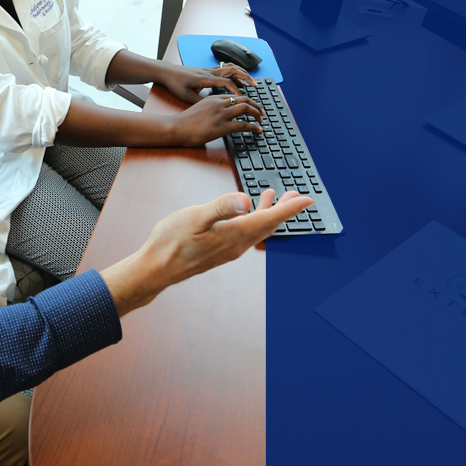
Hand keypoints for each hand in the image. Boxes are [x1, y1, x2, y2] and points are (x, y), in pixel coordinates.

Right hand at [101, 189, 312, 315]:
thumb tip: (245, 200)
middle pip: (268, 225)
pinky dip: (253, 219)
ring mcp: (229, 249)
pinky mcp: (220, 250)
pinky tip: (245, 212)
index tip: (308, 200)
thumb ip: (221, 207)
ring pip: (257, 229)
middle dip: (285, 209)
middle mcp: (236, 244)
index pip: (269, 219)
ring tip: (274, 197)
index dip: (291, 209)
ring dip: (269, 213)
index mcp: (234, 233)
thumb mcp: (195, 217)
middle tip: (297, 196)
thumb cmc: (171, 243)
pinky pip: (245, 234)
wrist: (157, 269)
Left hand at [157, 62, 256, 104]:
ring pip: (230, 67)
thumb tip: (213, 109)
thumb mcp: (186, 96)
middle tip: (255, 85)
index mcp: (205, 79)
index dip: (236, 90)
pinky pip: (225, 69)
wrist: (168, 72)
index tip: (242, 99)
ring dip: (242, 73)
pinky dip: (235, 73)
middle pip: (232, 70)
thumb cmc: (176, 84)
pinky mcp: (208, 70)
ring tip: (250, 82)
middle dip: (246, 77)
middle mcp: (209, 72)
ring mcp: (209, 70)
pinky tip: (237, 81)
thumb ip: (200, 102)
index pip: (226, 82)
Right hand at [169, 92, 264, 145]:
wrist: (176, 128)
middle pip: (244, 100)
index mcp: (213, 99)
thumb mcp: (198, 109)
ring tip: (261, 120)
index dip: (246, 101)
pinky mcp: (222, 127)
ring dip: (257, 114)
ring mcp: (221, 115)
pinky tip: (258, 130)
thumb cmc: (184, 122)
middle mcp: (219, 104)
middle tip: (261, 112)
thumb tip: (217, 115)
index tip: (251, 107)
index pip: (235, 96)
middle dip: (256, 106)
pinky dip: (253, 127)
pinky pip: (243, 124)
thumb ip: (210, 109)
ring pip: (246, 109)